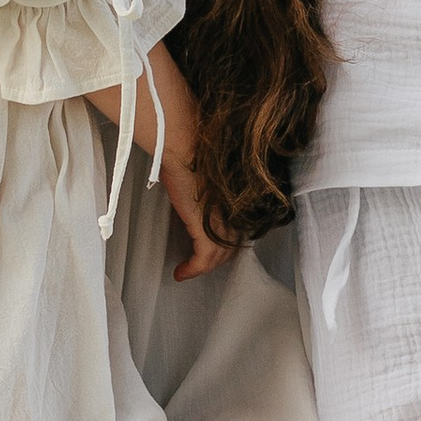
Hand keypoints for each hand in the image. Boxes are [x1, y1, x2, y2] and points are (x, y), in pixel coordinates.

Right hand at [158, 142, 234, 281]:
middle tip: (197, 264)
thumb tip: (198, 197)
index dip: (225, 244)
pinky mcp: (207, 228)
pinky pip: (204, 259)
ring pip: (218, 256)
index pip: (238, 230)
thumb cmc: (190, 152)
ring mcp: (223, 221)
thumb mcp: (206, 176)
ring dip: (202, 267)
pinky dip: (193, 269)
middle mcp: (235, 212)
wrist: (184, 147)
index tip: (210, 250)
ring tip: (186, 270)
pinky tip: (182, 272)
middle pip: (231, 246)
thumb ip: (209, 192)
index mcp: (237, 200)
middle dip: (215, 259)